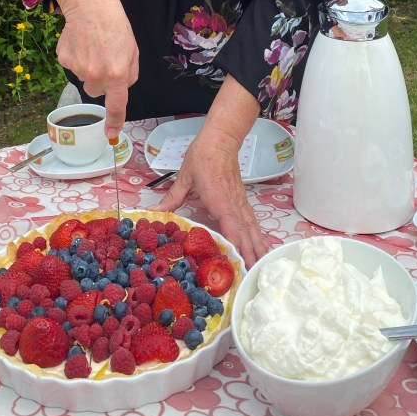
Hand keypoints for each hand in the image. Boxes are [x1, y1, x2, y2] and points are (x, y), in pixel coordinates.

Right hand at [56, 0, 137, 140]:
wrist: (91, 6)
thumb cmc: (116, 26)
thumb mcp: (132, 51)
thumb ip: (129, 74)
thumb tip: (120, 88)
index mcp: (117, 74)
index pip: (116, 105)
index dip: (114, 122)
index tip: (110, 135)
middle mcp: (96, 75)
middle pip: (96, 90)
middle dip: (100, 80)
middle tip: (104, 58)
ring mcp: (77, 68)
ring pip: (83, 78)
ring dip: (88, 68)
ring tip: (93, 46)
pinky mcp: (64, 59)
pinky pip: (71, 66)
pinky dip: (76, 57)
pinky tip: (81, 42)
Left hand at [156, 129, 268, 267]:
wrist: (221, 139)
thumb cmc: (203, 155)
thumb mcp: (184, 176)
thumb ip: (172, 197)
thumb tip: (154, 212)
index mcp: (218, 197)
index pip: (230, 225)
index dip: (235, 244)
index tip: (237, 262)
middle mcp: (233, 203)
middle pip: (244, 232)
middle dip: (249, 254)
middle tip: (252, 276)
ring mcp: (240, 202)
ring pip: (252, 228)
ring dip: (258, 248)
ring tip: (262, 267)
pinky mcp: (242, 201)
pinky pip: (252, 222)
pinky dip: (258, 236)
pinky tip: (262, 248)